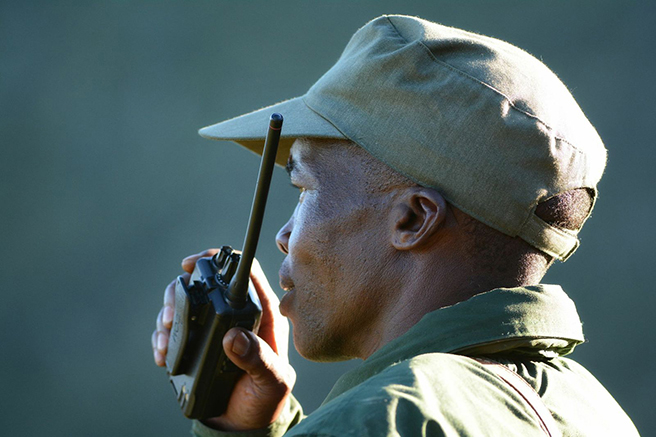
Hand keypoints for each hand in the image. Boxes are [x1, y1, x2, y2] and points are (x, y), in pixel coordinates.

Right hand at [152, 249, 295, 430]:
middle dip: (180, 292)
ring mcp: (212, 329)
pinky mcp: (194, 345)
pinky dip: (161, 338)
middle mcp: (234, 315)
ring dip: (166, 317)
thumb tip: (233, 337)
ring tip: (166, 342)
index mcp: (260, 314)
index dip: (218, 259)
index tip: (190, 264)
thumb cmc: (266, 398)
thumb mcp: (272, 381)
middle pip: (203, 283)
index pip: (243, 271)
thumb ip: (258, 358)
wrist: (245, 425)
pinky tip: (163, 354)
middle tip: (171, 314)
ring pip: (183, 304)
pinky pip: (172, 331)